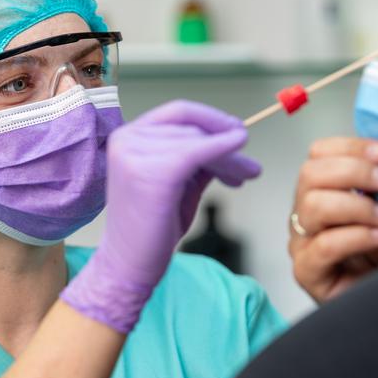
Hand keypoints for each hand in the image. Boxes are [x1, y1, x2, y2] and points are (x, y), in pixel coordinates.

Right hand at [61, 101, 260, 331]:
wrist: (129, 266)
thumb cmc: (153, 227)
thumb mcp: (180, 182)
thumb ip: (199, 158)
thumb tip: (233, 138)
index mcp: (128, 136)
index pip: (178, 112)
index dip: (212, 118)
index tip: (238, 131)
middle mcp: (127, 138)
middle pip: (192, 127)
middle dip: (227, 142)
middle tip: (250, 166)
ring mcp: (135, 153)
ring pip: (199, 140)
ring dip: (230, 157)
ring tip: (247, 175)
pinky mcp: (152, 172)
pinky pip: (198, 153)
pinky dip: (223, 152)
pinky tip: (241, 160)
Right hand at [290, 137, 377, 302]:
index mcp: (323, 188)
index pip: (319, 153)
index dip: (349, 146)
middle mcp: (306, 211)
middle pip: (310, 174)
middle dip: (352, 171)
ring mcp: (302, 240)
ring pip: (312, 206)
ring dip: (356, 205)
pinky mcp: (306, 271)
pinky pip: (323, 246)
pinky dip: (356, 236)